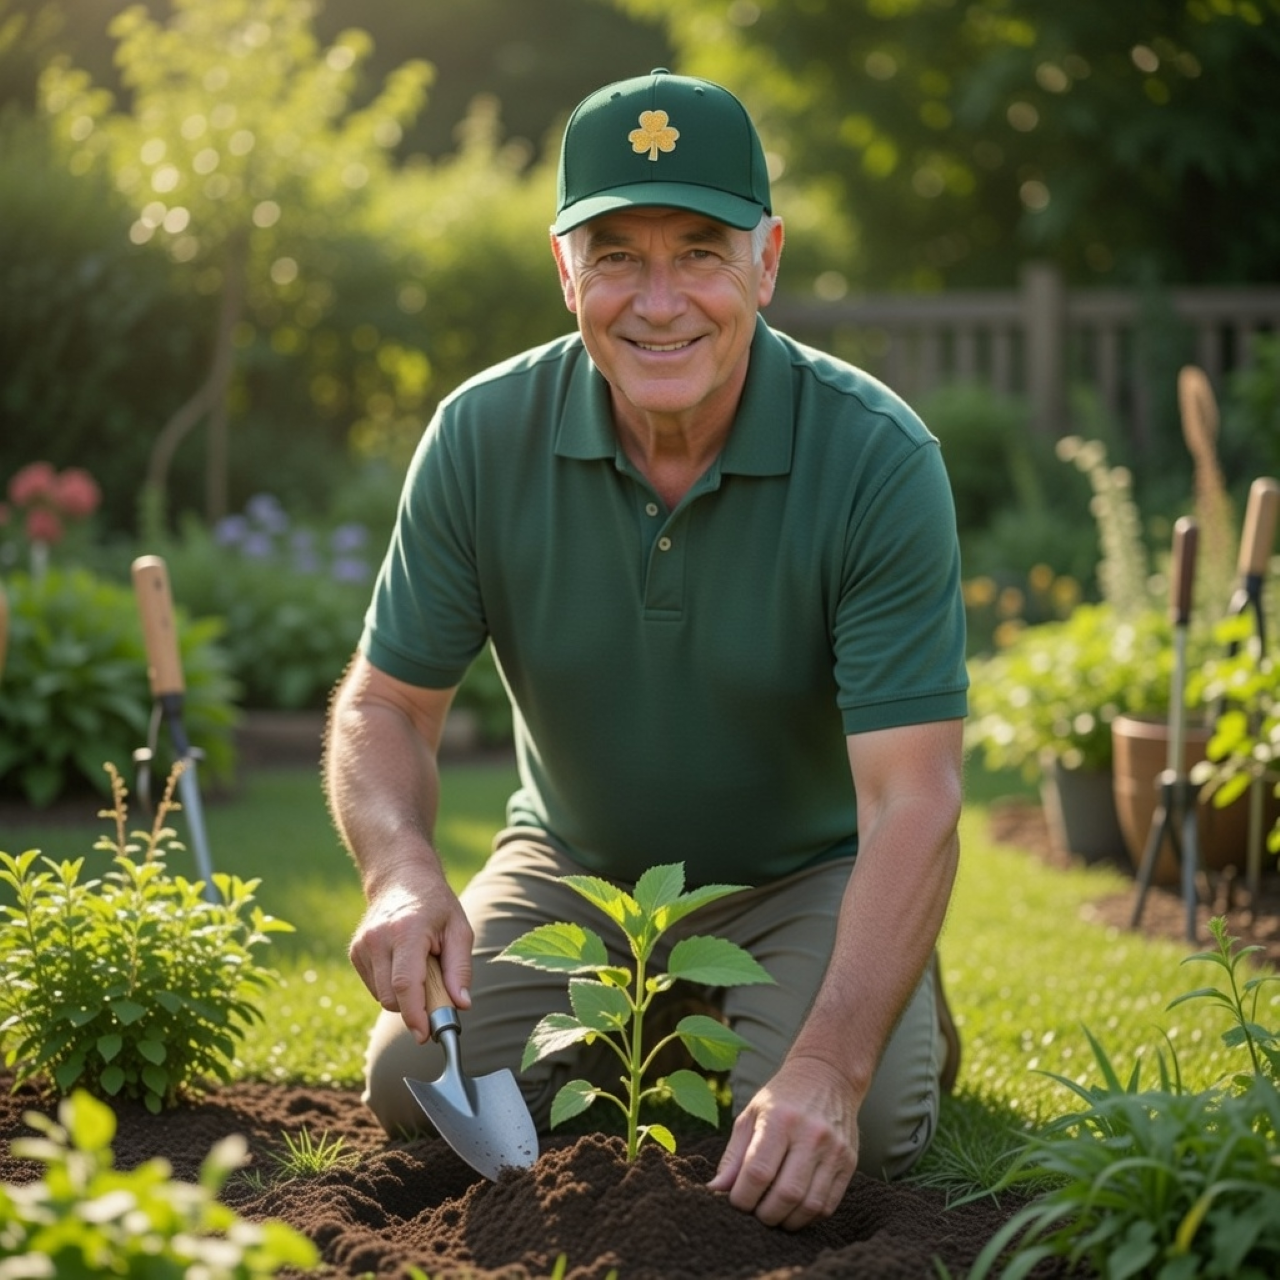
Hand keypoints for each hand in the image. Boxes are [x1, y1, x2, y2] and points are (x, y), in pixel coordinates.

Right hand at [348, 858, 473, 1044]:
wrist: (401, 876)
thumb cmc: (436, 904)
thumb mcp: (459, 928)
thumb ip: (460, 968)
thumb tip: (461, 1005)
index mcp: (406, 931)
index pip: (405, 984)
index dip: (415, 1015)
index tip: (425, 1035)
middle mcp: (378, 939)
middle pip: (392, 997)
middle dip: (415, 1007)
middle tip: (437, 993)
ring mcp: (363, 945)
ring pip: (382, 996)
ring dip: (403, 996)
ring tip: (420, 966)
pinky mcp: (355, 952)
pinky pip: (374, 987)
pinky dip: (391, 986)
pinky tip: (403, 963)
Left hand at [706, 1056, 859, 1229]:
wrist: (827, 1075)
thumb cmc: (781, 1098)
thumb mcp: (751, 1115)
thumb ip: (734, 1156)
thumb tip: (715, 1190)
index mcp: (779, 1119)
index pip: (758, 1172)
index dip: (742, 1198)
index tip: (736, 1201)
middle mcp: (810, 1134)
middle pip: (786, 1194)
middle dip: (764, 1214)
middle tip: (755, 1212)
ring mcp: (834, 1150)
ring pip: (809, 1205)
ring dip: (787, 1220)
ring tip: (774, 1213)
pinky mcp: (849, 1162)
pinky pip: (828, 1205)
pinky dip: (808, 1216)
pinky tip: (795, 1209)